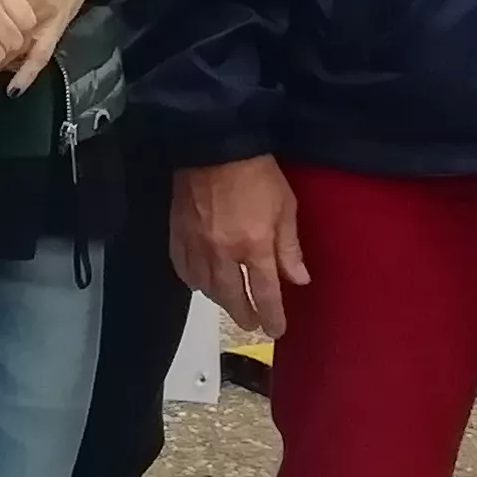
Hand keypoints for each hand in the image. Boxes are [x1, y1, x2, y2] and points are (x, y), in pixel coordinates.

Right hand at [173, 157, 309, 339]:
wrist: (214, 145)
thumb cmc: (258, 174)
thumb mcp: (286, 207)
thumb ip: (290, 248)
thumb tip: (298, 280)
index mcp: (254, 246)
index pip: (265, 293)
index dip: (272, 316)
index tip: (276, 330)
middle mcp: (223, 253)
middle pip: (232, 297)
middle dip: (244, 314)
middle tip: (252, 324)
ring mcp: (197, 245)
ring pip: (205, 287)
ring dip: (219, 300)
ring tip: (229, 302)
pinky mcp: (178, 233)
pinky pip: (182, 268)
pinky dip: (192, 280)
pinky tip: (199, 283)